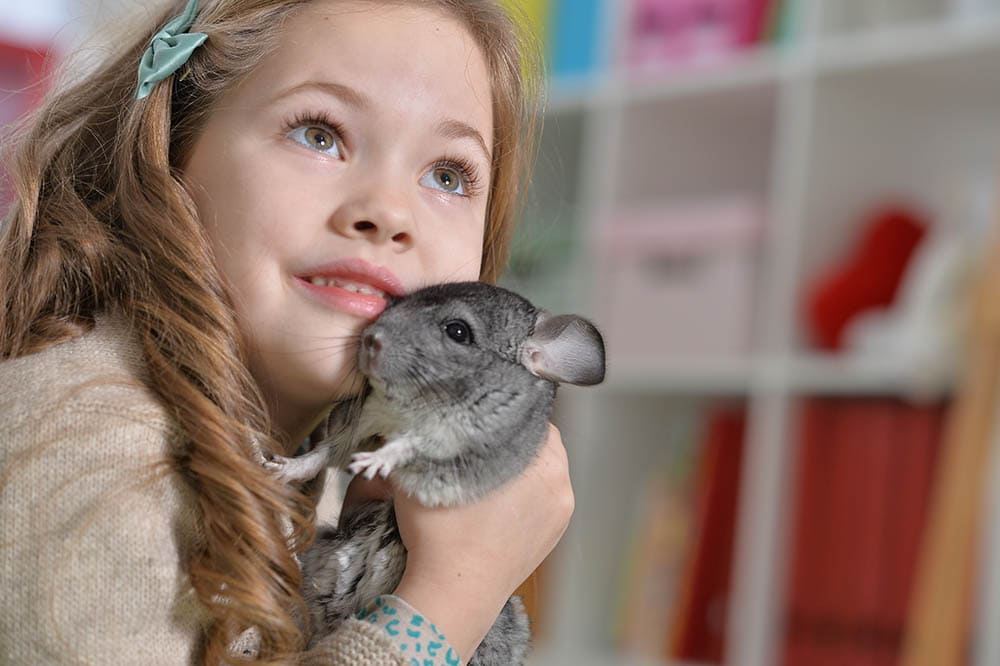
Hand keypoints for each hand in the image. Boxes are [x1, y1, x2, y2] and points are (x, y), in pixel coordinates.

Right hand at [342, 423, 573, 661]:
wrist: (453, 594)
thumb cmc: (443, 536)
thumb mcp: (424, 471)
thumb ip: (427, 437)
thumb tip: (421, 418)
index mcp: (544, 463)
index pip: (534, 419)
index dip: (505, 413)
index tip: (484, 413)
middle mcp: (560, 487)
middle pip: (541, 445)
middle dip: (514, 440)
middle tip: (482, 439)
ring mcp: (559, 516)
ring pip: (543, 474)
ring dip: (521, 468)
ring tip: (487, 469)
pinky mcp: (551, 538)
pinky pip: (541, 502)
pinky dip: (524, 495)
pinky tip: (496, 500)